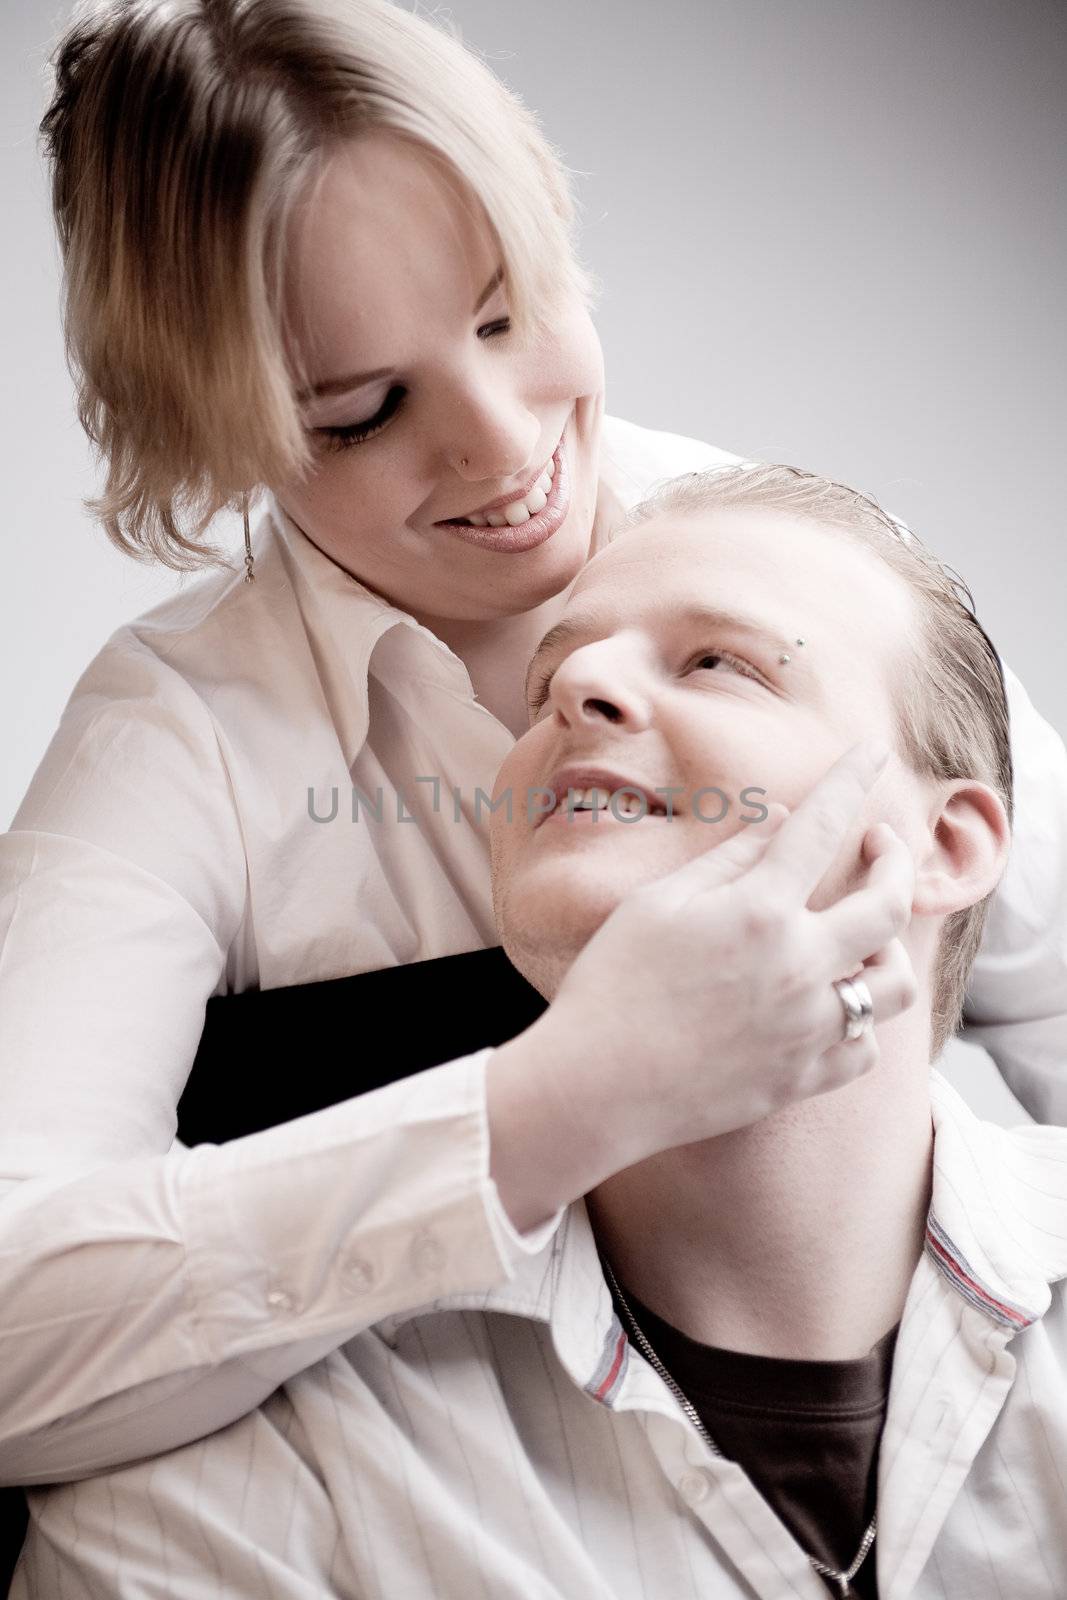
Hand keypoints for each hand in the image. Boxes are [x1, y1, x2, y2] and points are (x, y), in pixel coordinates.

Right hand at [527, 741, 917, 1167]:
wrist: (593, 1088)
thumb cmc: (611, 985)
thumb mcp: (657, 904)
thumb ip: (728, 859)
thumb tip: (782, 821)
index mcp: (757, 912)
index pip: (822, 826)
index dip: (853, 780)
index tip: (874, 754)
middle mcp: (797, 967)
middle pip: (888, 904)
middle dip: (895, 860)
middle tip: (882, 846)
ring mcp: (807, 1028)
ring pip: (894, 983)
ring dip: (887, 949)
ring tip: (863, 937)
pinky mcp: (802, 1079)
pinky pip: (865, 1047)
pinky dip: (859, 1022)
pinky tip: (832, 1006)